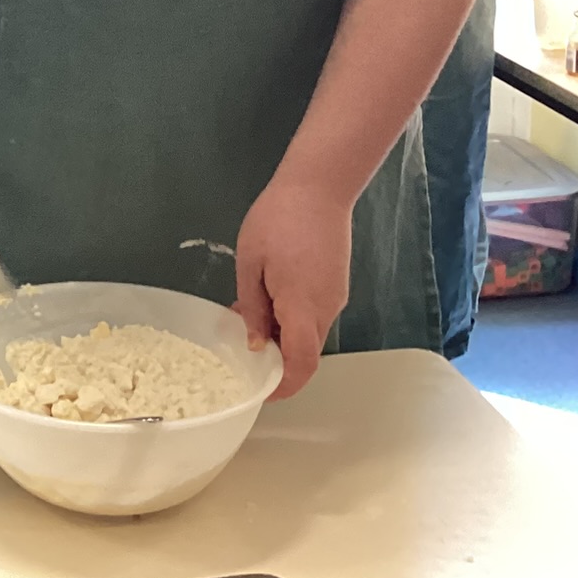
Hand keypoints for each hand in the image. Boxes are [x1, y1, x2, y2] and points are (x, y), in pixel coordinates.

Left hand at [232, 177, 352, 398]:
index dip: (284, 385)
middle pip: (306, 351)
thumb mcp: (251, 263)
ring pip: (310, 332)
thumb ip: (255, 308)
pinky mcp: (336, 283)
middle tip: (241, 345)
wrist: (319, 186)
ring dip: (282, 335)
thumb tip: (257, 345)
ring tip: (247, 312)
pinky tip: (267, 296)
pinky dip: (292, 317)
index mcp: (302, 307)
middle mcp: (326, 308)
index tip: (261, 391)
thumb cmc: (277, 220)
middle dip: (276, 358)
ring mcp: (335, 296)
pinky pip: (314, 313)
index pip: (301, 364)